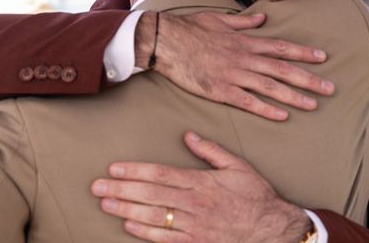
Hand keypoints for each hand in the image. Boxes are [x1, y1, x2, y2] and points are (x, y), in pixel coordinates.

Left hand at [91, 132, 311, 242]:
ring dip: (126, 210)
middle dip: (121, 190)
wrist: (271, 229)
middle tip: (97, 186)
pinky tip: (128, 226)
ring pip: (153, 217)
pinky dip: (144, 233)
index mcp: (202, 183)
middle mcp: (194, 204)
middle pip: (150, 195)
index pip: (161, 174)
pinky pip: (165, 239)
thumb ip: (211, 150)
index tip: (115, 168)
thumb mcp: (237, 165)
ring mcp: (194, 226)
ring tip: (105, 204)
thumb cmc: (255, 195)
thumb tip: (189, 135)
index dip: (135, 171)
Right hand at [135, 11, 333, 120]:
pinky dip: (267, 109)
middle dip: (309, 79)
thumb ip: (243, 23)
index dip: (303, 53)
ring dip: (294, 96)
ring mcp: (233, 75)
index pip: (281, 48)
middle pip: (283, 70)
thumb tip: (262, 18)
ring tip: (314, 104)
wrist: (165, 40)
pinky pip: (248, 102)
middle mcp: (245, 58)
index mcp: (245, 41)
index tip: (322, 58)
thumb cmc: (190, 27)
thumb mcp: (219, 19)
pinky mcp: (220, 90)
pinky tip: (283, 116)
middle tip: (330, 88)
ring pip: (270, 87)